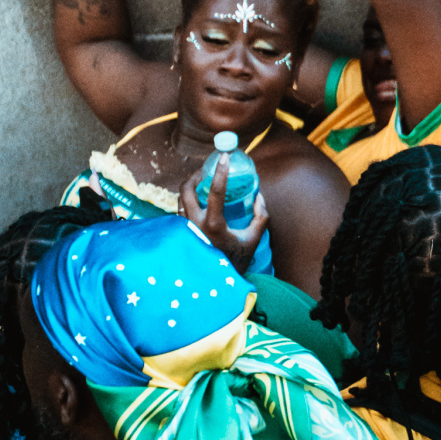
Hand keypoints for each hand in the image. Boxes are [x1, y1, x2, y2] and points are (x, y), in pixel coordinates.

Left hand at [179, 157, 269, 275]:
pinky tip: (197, 200)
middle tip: (207, 170)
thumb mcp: (254, 238)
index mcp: (213, 224)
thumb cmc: (237, 259)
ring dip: (189, 187)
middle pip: (186, 189)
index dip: (220, 171)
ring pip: (180, 199)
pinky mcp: (181, 234)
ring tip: (201, 183)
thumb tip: (258, 195)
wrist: (217, 283)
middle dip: (196, 175)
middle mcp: (194, 224)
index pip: (215, 190)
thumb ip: (260, 216)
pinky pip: (179, 210)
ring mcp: (185, 229)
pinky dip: (187, 201)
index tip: (224, 156)